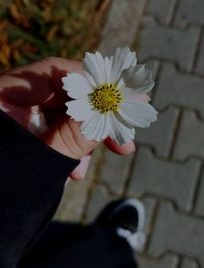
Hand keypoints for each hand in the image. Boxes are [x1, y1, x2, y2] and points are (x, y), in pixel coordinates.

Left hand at [0, 57, 134, 179]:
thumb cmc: (1, 194)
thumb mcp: (41, 162)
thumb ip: (76, 134)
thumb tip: (108, 108)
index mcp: (1, 97)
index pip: (54, 73)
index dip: (94, 82)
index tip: (127, 96)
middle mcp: (6, 101)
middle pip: (61, 95)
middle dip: (93, 118)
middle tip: (125, 140)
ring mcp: (12, 119)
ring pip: (57, 116)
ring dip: (80, 140)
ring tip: (83, 171)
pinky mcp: (19, 136)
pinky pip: (50, 133)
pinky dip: (66, 148)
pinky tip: (73, 172)